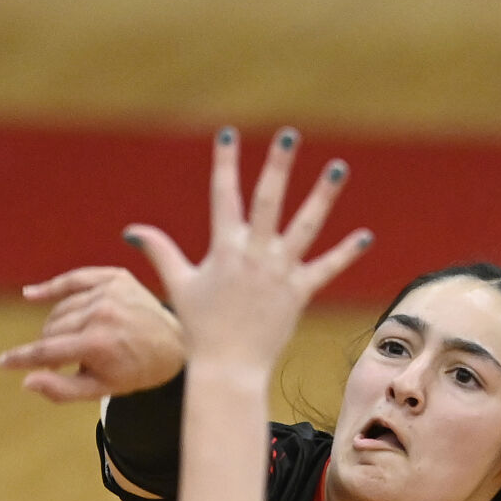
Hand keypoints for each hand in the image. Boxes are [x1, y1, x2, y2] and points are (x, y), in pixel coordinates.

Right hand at [0, 267, 186, 401]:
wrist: (176, 345)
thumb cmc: (137, 371)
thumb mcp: (102, 389)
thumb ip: (62, 389)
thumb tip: (26, 381)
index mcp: (98, 343)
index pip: (47, 350)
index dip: (21, 358)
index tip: (1, 363)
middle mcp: (101, 313)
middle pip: (52, 328)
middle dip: (49, 346)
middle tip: (60, 361)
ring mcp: (108, 291)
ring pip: (61, 308)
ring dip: (58, 325)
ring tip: (74, 340)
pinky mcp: (115, 277)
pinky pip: (74, 280)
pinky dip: (53, 287)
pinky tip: (32, 294)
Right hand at [124, 127, 373, 369]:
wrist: (228, 368)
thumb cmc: (201, 328)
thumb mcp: (178, 285)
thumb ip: (160, 252)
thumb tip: (133, 230)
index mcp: (225, 248)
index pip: (224, 195)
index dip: (225, 163)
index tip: (229, 133)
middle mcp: (254, 255)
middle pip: (269, 200)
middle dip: (278, 165)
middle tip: (289, 133)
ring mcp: (279, 273)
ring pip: (305, 226)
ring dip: (323, 196)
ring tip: (339, 167)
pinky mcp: (299, 293)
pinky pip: (327, 268)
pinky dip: (347, 253)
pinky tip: (366, 235)